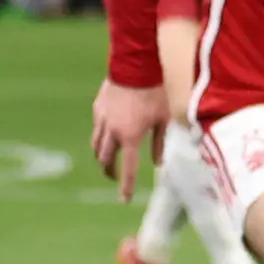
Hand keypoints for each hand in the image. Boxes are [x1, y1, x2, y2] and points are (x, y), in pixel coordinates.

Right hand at [91, 80, 169, 198]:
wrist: (136, 63)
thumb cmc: (157, 90)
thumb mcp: (166, 117)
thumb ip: (162, 142)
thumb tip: (159, 162)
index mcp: (131, 136)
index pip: (129, 168)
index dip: (126, 185)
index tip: (124, 199)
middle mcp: (112, 130)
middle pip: (105, 159)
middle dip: (110, 171)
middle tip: (114, 178)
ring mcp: (102, 118)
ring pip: (97, 145)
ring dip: (103, 156)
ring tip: (109, 160)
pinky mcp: (98, 107)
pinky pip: (97, 127)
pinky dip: (102, 135)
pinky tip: (109, 134)